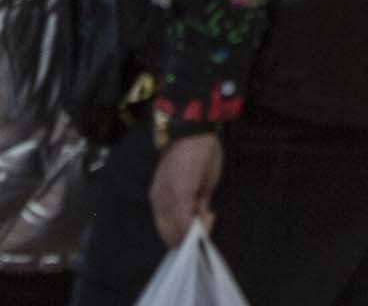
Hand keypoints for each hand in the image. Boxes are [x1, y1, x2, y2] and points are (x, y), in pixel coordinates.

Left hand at [151, 127, 225, 243]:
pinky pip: (184, 224)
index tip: (203, 224)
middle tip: (208, 222)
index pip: (167, 229)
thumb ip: (196, 204)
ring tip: (209, 217)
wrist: (194, 130)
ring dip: (194, 233)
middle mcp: (158, 202)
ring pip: (176, 234)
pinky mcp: (177, 196)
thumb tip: (198, 221)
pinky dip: (197, 226)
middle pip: (169, 236)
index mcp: (160, 198)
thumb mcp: (199, 184)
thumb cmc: (198, 152)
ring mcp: (166, 200)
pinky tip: (209, 216)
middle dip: (189, 238)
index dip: (184, 235)